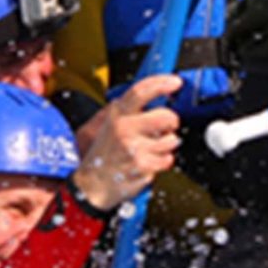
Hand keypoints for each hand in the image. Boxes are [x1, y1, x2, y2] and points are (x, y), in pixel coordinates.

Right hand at [72, 75, 183, 210]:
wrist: (91, 185)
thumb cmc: (102, 155)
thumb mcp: (106, 124)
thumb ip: (127, 109)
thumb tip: (152, 93)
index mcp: (117, 115)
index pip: (141, 91)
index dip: (161, 83)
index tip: (175, 82)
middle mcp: (125, 129)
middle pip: (166, 116)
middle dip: (171, 122)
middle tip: (164, 127)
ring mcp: (134, 148)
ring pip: (171, 140)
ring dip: (166, 145)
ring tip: (150, 149)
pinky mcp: (143, 166)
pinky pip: (168, 159)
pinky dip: (163, 161)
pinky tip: (148, 162)